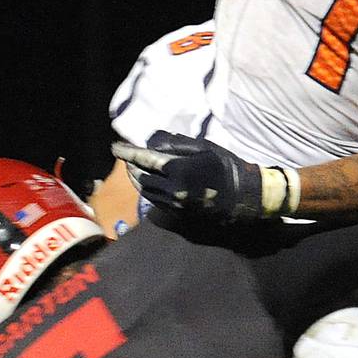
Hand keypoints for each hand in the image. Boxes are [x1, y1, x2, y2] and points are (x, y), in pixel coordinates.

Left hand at [111, 131, 268, 222]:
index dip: (127, 152)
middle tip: (128, 156)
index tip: (115, 147)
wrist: (242, 198)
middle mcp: (173, 189)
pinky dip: (148, 190)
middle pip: (140, 177)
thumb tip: (152, 143)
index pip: (144, 159)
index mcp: (179, 170)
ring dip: (137, 179)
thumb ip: (177, 145)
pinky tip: (151, 182)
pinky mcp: (177, 214)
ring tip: (137, 168)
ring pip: (145, 191)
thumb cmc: (225, 168)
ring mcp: (174, 204)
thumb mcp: (204, 148)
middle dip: (131, 165)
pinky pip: (154, 201)